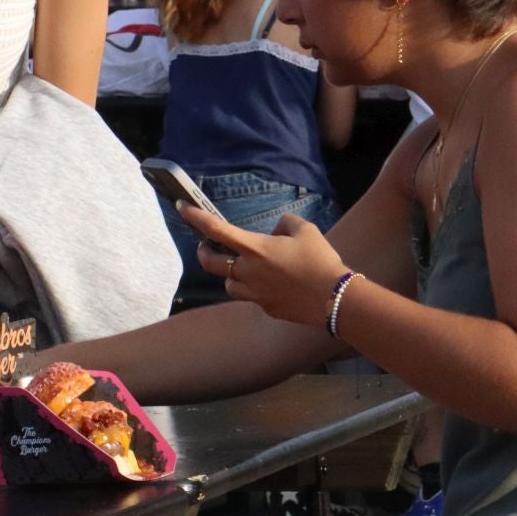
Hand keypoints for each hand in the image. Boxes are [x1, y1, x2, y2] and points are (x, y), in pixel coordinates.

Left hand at [181, 208, 348, 327]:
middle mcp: (248, 272)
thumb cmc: (320, 260)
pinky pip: (250, 296)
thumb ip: (285, 223)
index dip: (195, 217)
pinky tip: (269, 284)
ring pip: (228, 284)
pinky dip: (252, 288)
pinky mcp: (266, 308)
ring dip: (228, 274)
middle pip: (209, 263)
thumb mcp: (305, 230)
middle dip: (204, 252)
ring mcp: (255, 294)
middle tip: (207, 245)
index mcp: (255, 249)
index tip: (182, 207)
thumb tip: (276, 232)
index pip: (215, 230)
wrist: (334, 299)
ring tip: (241, 267)